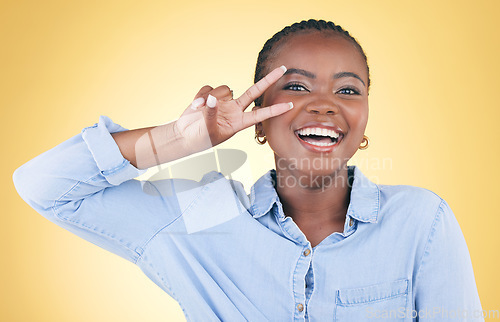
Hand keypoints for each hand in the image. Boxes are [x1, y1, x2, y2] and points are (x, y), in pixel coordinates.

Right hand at [175, 66, 291, 150]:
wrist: (184, 136)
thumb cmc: (199, 139)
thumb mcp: (208, 129)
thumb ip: (212, 113)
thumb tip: (213, 98)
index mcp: (239, 122)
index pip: (260, 115)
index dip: (275, 110)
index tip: (290, 105)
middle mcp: (234, 110)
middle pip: (254, 92)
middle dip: (267, 80)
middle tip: (283, 69)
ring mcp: (223, 102)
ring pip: (224, 89)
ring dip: (210, 97)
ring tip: (198, 108)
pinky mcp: (210, 96)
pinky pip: (208, 88)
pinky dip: (200, 96)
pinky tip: (194, 106)